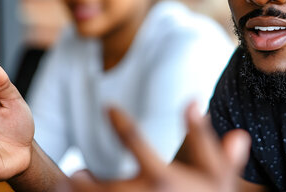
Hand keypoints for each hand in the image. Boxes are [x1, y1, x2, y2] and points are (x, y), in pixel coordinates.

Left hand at [68, 103, 250, 191]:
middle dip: (86, 182)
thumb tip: (192, 102)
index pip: (136, 141)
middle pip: (106, 187)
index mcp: (164, 177)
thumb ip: (204, 140)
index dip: (120, 122)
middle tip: (74, 172)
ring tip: (67, 191)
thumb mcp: (218, 174)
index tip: (108, 107)